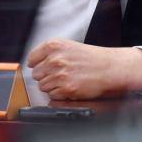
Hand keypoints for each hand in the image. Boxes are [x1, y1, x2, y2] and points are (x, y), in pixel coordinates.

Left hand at [26, 38, 141, 99]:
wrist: (110, 68)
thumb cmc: (91, 58)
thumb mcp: (67, 46)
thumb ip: (48, 53)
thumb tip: (32, 64)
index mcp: (53, 46)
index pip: (32, 59)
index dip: (38, 65)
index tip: (44, 67)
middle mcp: (55, 59)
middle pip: (36, 74)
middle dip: (46, 76)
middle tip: (60, 74)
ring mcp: (60, 74)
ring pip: (43, 86)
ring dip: (53, 86)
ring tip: (67, 80)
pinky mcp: (66, 88)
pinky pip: (52, 95)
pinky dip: (60, 94)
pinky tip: (70, 87)